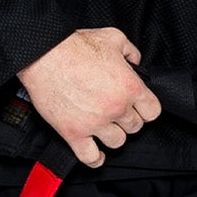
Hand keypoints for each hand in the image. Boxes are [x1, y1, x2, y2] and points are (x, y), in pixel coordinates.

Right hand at [18, 27, 161, 167]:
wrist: (43, 55)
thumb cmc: (75, 45)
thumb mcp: (113, 37)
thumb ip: (131, 52)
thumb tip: (136, 62)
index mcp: (129, 86)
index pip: (152, 112)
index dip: (145, 109)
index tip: (138, 107)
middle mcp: (116, 108)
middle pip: (135, 127)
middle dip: (127, 120)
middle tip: (115, 111)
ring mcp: (95, 123)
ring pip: (117, 142)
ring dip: (112, 135)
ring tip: (104, 126)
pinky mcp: (73, 133)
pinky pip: (90, 157)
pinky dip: (95, 158)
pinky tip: (96, 153)